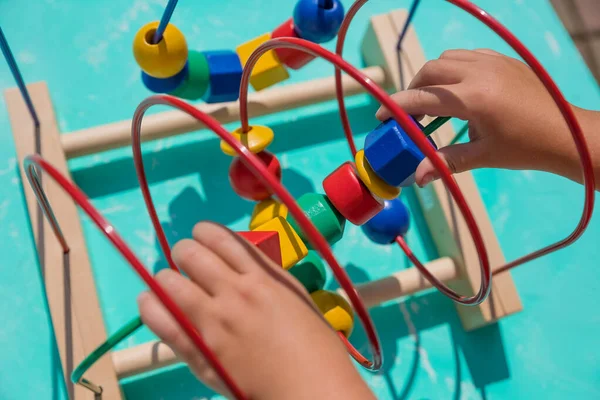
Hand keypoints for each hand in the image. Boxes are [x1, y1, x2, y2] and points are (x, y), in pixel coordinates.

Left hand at [137, 222, 373, 399]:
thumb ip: (267, 277)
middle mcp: (234, 291)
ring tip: (169, 282)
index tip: (201, 237)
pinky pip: (162, 321)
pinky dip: (149, 305)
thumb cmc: (315, 346)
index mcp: (262, 276)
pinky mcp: (199, 351)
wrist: (311, 389)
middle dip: (184, 251)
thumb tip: (241, 264)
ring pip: (170, 281)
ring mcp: (214, 321)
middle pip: (191, 254)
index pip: (220, 238)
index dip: (204, 232)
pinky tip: (148, 300)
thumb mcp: (296, 297)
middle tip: (186, 260)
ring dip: (166, 277)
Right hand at [376, 49, 588, 186]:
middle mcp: (479, 73)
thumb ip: (444, 162)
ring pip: (447, 58)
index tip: (381, 116)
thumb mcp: (482, 156)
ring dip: (432, 76)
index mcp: (473, 98)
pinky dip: (453, 68)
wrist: (566, 134)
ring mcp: (493, 63)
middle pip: (430, 71)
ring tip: (432, 100)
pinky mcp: (503, 60)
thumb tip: (417, 179)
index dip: (397, 107)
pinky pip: (467, 56)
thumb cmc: (524, 148)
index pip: (423, 97)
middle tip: (408, 112)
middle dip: (413, 89)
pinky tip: (457, 89)